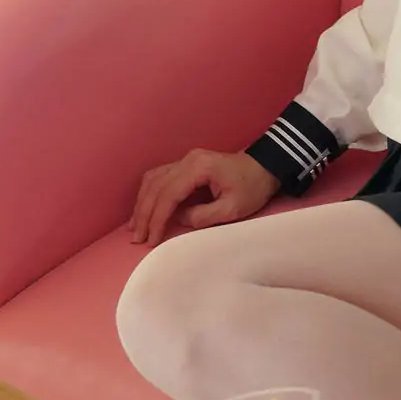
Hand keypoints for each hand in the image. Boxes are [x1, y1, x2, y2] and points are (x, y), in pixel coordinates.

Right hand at [131, 148, 280, 244]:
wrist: (265, 168)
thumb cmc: (253, 188)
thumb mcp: (233, 208)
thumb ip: (204, 216)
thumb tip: (179, 219)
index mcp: (200, 167)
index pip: (169, 194)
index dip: (157, 218)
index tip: (150, 239)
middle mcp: (188, 159)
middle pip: (156, 187)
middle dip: (144, 214)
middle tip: (137, 238)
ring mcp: (186, 160)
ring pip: (153, 180)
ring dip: (142, 203)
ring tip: (135, 227)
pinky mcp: (186, 165)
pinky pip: (159, 177)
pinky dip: (148, 194)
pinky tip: (143, 209)